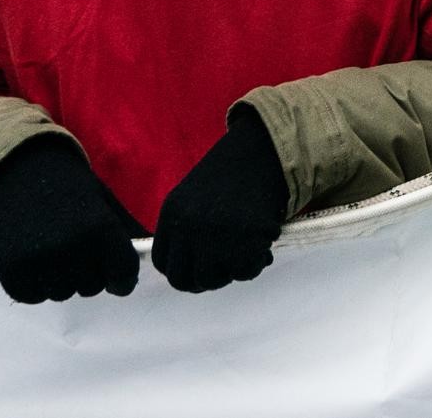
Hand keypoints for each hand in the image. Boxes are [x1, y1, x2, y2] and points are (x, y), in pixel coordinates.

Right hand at [0, 135, 139, 304]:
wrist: (13, 169)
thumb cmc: (65, 186)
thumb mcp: (101, 203)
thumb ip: (121, 236)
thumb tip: (141, 266)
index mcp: (99, 229)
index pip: (123, 276)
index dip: (121, 278)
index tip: (115, 274)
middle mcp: (70, 248)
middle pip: (92, 287)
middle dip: (89, 273)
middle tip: (74, 247)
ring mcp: (37, 262)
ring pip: (62, 293)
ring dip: (61, 279)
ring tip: (52, 249)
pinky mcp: (9, 271)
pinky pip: (32, 296)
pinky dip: (34, 284)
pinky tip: (32, 258)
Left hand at [151, 106, 288, 292]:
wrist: (267, 149)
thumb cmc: (235, 172)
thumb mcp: (194, 196)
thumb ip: (185, 227)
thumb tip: (190, 268)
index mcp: (172, 214)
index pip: (163, 263)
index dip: (182, 271)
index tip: (200, 269)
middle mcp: (187, 228)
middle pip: (183, 280)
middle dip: (204, 281)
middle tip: (224, 271)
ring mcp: (214, 237)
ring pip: (213, 280)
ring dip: (230, 273)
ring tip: (247, 253)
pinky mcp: (244, 243)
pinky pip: (244, 273)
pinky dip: (255, 265)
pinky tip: (263, 249)